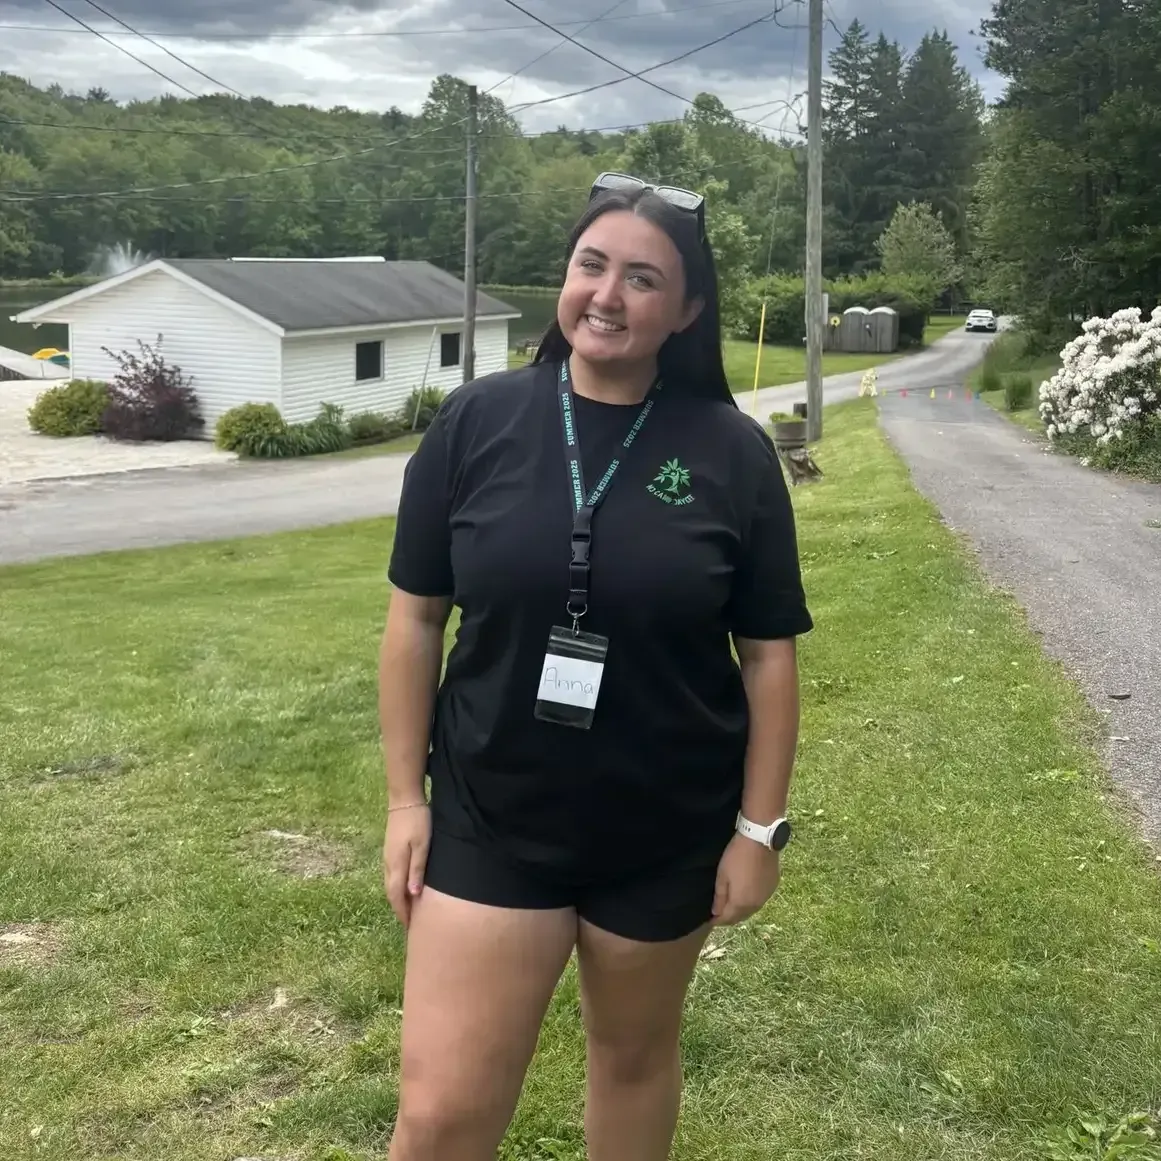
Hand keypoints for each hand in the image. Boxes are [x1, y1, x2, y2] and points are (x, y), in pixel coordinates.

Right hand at [383, 805, 431, 928]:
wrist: (404, 799)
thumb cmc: (417, 821)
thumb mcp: (422, 846)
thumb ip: (417, 870)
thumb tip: (412, 896)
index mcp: (396, 865)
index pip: (396, 896)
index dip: (402, 912)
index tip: (410, 927)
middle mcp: (388, 864)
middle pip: (391, 892)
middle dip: (399, 909)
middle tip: (409, 923)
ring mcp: (387, 856)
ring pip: (390, 883)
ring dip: (397, 898)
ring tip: (409, 908)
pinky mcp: (390, 849)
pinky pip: (392, 874)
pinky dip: (397, 886)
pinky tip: (406, 886)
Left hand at [711, 834, 781, 925]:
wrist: (760, 840)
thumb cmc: (736, 856)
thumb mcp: (722, 875)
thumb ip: (720, 897)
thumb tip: (716, 912)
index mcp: (741, 903)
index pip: (727, 919)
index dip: (717, 921)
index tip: (710, 919)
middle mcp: (756, 905)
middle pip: (741, 917)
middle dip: (729, 918)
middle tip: (719, 913)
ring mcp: (766, 896)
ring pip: (751, 910)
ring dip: (741, 911)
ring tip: (731, 905)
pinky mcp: (773, 887)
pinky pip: (760, 900)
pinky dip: (751, 902)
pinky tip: (746, 895)